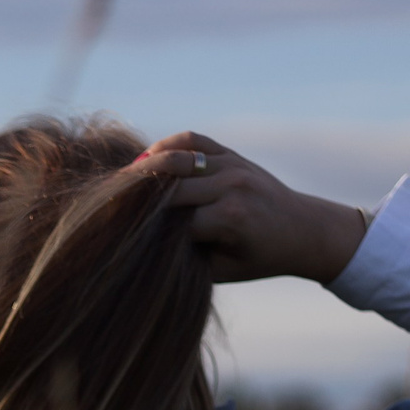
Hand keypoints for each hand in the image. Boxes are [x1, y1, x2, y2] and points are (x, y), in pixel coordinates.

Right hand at [132, 133, 365, 284]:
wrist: (303, 230)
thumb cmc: (260, 258)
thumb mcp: (221, 270)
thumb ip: (186, 256)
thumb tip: (144, 245)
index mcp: (229, 219)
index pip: (171, 220)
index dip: (143, 230)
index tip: (119, 238)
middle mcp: (231, 186)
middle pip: (168, 188)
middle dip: (137, 198)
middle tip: (106, 208)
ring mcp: (233, 165)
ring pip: (176, 159)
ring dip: (145, 168)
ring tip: (121, 182)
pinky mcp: (232, 153)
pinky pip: (192, 139)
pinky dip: (167, 145)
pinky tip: (147, 159)